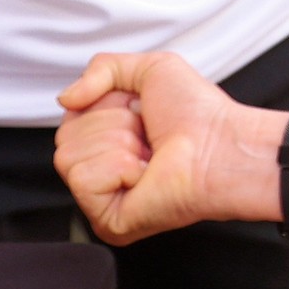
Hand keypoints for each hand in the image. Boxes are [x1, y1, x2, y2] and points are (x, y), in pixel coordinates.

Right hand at [55, 49, 256, 241]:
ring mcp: (102, 199)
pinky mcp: (106, 221)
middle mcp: (102, 170)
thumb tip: (65, 98)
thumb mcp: (151, 68)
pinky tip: (144, 173)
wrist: (222, 145)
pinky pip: (82, 178)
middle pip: (65, 135)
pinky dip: (118, 167)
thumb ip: (103, 67)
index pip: (70, 115)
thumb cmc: (199, 114)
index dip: (105, 104)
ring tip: (148, 154)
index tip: (139, 110)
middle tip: (146, 135)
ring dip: (117, 143)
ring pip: (69, 156)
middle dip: (111, 124)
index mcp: (108, 139)